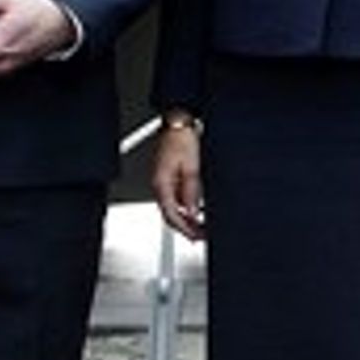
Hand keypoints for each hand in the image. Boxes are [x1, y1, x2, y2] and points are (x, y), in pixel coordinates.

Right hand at [151, 122, 203, 240]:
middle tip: (200, 235)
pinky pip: (174, 198)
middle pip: (169, 214)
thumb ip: (191, 191)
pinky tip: (195, 209)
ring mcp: (163, 181)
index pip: (171, 214)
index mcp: (161, 184)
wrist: (177, 123)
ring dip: (185, 218)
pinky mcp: (168, 177)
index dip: (184, 228)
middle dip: (185, 227)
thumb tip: (192, 211)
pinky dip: (184, 206)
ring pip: (172, 207)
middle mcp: (159, 185)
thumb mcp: (191, 167)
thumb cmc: (181, 139)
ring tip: (200, 225)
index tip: (196, 236)